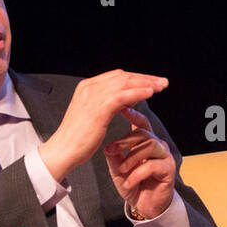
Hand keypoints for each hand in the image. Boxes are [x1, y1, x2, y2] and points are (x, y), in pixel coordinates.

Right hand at [38, 70, 167, 181]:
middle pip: (123, 76)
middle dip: (145, 78)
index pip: (117, 76)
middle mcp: (89, 87)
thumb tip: (128, 99)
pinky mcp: (98, 108)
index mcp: (87, 87)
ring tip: (161, 86)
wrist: (63, 150)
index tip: (152, 82)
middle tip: (162, 82)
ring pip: (125, 83)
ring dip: (146, 83)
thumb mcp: (93, 115)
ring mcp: (92, 96)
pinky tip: (150, 93)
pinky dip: (138, 92)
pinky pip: (122, 96)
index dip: (136, 77)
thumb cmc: (78, 138)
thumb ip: (107, 103)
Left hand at [103, 107, 175, 218]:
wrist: (145, 208)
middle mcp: (158, 146)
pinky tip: (128, 183)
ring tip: (121, 170)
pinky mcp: (168, 170)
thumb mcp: (118, 171)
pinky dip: (137, 174)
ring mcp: (165, 157)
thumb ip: (114, 157)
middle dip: (125, 141)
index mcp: (146, 143)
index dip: (133, 114)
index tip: (121, 107)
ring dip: (131, 157)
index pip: (142, 123)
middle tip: (111, 150)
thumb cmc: (133, 186)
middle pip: (144, 133)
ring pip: (150, 145)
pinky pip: (152, 165)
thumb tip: (108, 147)